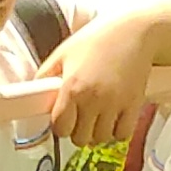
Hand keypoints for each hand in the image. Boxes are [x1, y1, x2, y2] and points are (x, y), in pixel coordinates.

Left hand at [43, 9, 170, 147]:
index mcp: (72, 87)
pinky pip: (122, 134)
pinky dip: (116, 131)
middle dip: (78, 130)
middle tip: (81, 117)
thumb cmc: (98, 38)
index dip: (60, 125)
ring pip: (101, 139)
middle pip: (80, 138)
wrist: (135, 31)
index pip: (60, 128)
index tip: (64, 118)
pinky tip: (113, 119)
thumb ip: (45, 75)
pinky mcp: (133, 105)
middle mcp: (93, 99)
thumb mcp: (64, 52)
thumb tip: (36, 94)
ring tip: (97, 117)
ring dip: (97, 132)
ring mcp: (115, 104)